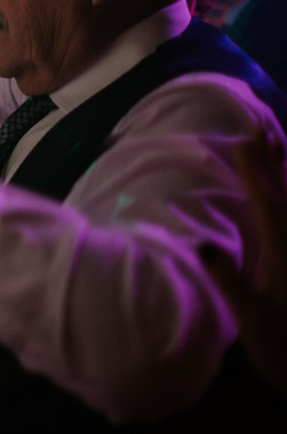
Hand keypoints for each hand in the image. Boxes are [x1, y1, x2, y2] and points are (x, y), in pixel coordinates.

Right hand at [201, 129, 286, 398]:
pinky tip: (286, 197)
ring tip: (280, 147)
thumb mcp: (252, 319)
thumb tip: (201, 245)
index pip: (268, 204)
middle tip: (264, 128)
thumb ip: (230, 281)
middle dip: (274, 162)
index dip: (256, 173)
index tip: (245, 141)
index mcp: (284, 253)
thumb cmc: (282, 350)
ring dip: (286, 175)